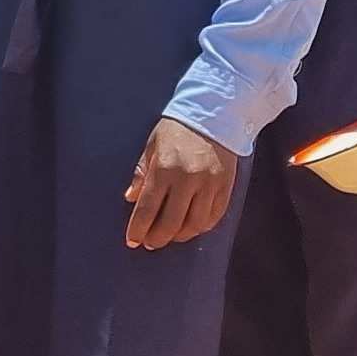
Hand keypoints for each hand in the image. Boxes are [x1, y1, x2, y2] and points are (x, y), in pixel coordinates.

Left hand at [126, 118, 239, 248]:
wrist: (215, 112)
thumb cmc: (178, 127)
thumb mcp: (153, 144)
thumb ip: (142, 172)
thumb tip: (131, 197)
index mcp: (165, 168)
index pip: (147, 208)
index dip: (138, 229)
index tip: (132, 240)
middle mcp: (188, 179)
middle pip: (171, 223)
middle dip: (157, 238)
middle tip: (150, 242)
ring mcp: (209, 184)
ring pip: (194, 224)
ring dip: (180, 235)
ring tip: (171, 235)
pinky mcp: (225, 186)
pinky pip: (214, 216)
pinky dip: (201, 227)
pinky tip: (191, 226)